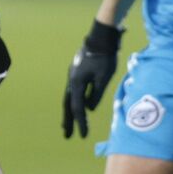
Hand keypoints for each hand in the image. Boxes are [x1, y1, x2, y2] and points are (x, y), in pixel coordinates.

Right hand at [62, 19, 122, 138]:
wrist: (100, 38)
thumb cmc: (105, 57)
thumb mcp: (104, 78)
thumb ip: (96, 94)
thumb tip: (89, 109)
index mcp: (77, 83)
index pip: (78, 107)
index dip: (81, 123)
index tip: (83, 136)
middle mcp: (72, 81)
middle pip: (68, 105)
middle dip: (68, 121)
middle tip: (67, 136)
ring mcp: (73, 76)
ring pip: (69, 98)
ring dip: (69, 113)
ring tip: (67, 126)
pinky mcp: (77, 73)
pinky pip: (73, 92)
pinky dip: (73, 102)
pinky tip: (77, 107)